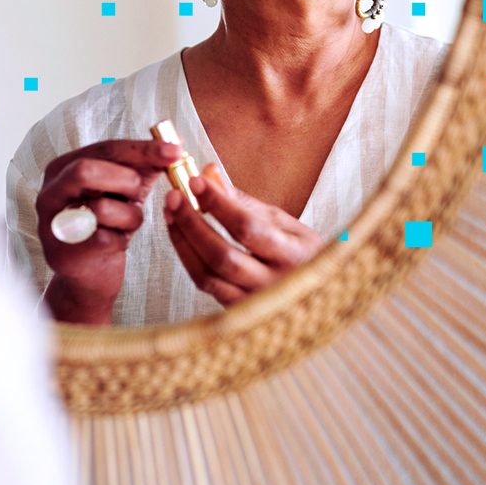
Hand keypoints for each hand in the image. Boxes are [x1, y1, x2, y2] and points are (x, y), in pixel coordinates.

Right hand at [36, 140, 182, 324]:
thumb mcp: (124, 189)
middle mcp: (49, 194)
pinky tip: (117, 243)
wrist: (91, 275)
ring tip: (126, 225)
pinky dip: (122, 240)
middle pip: (86, 170)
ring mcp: (52, 226)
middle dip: (125, 181)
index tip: (175, 151)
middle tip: (139, 194)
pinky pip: (107, 239)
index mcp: (61, 169)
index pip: (104, 148)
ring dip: (129, 216)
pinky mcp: (65, 255)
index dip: (141, 149)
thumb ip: (145, 165)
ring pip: (101, 207)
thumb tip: (175, 142)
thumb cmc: (108, 225)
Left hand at [163, 163, 325, 306]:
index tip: (196, 181)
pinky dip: (188, 258)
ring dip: (183, 240)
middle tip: (174, 197)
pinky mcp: (236, 312)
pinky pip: (205, 285)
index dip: (218, 203)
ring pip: (207, 275)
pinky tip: (181, 237)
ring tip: (171, 213)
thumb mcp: (282, 222)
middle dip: (191, 223)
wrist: (314, 292)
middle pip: (221, 255)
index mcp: (294, 256)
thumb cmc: (299, 252)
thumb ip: (244, 201)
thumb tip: (209, 172)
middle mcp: (274, 284)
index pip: (248, 228)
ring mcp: (254, 303)